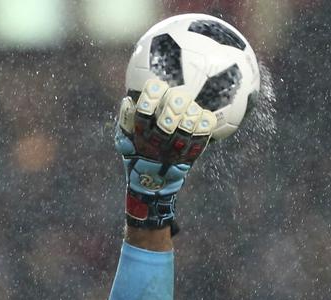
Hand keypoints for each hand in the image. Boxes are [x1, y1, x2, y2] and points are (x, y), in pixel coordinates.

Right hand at [116, 80, 215, 229]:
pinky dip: (205, 123)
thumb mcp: (125, 140)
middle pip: (169, 118)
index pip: (143, 112)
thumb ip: (126, 121)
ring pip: (187, 125)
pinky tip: (205, 114)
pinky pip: (203, 135)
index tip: (156, 84)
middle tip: (178, 95)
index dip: (151, 97)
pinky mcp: (192, 153)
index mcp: (141, 134)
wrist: (155, 183)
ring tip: (191, 105)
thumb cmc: (138, 153)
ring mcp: (177, 148)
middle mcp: (159, 141)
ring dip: (191, 112)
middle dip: (174, 103)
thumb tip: (128, 100)